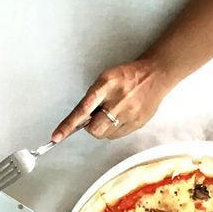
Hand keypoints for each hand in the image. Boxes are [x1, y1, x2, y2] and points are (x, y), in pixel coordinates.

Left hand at [51, 58, 175, 141]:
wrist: (155, 75)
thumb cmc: (127, 76)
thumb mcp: (106, 79)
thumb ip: (92, 98)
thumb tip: (80, 119)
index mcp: (106, 85)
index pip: (83, 109)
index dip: (68, 124)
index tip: (56, 136)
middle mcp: (118, 101)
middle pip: (95, 129)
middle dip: (91, 127)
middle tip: (97, 116)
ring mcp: (129, 114)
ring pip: (105, 135)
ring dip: (103, 127)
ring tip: (113, 113)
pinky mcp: (138, 123)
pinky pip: (117, 135)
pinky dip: (115, 129)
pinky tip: (122, 116)